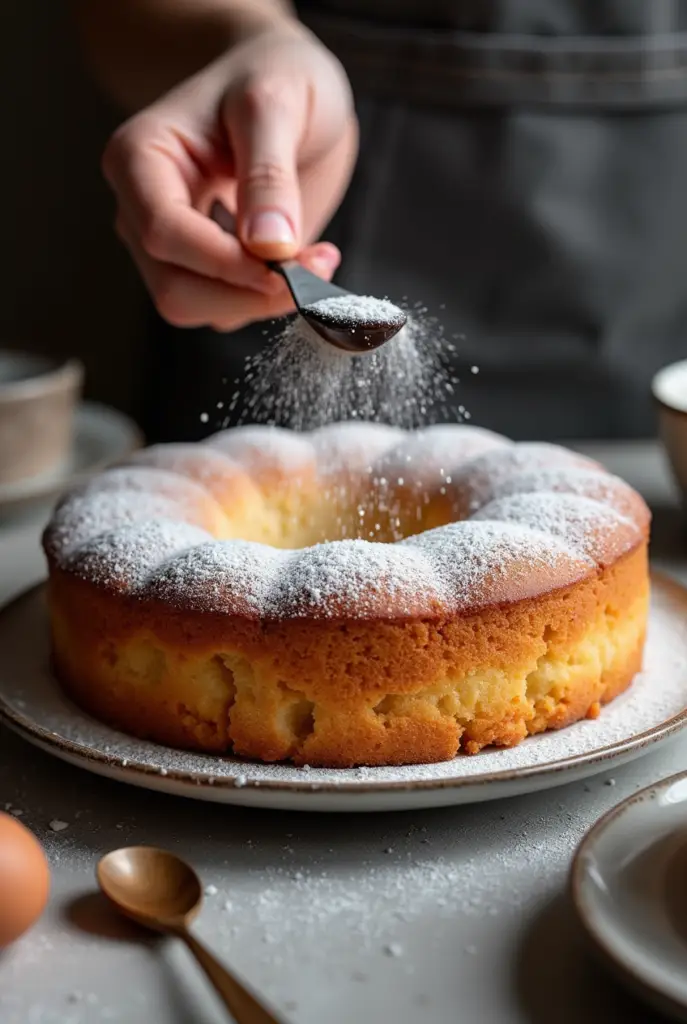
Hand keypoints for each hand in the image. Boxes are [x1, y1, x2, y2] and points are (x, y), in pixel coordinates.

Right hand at [102, 23, 357, 331]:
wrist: (285, 85)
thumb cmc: (270, 76)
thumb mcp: (274, 105)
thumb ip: (268, 175)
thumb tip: (268, 247)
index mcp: (139, 160)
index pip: (163, 233)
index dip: (225, 262)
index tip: (286, 265)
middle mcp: (144, 209)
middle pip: (176, 289)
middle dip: (248, 293)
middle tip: (315, 267)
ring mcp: (174, 245)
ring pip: (202, 309)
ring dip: (264, 301)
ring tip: (317, 258)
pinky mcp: (209, 268)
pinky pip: (231, 307)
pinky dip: (271, 299)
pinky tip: (305, 261)